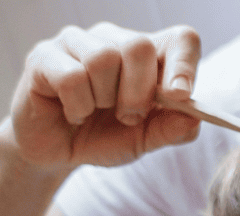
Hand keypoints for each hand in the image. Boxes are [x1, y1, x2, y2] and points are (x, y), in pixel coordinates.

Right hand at [0, 22, 202, 170]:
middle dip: (138, 92)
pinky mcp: (44, 55)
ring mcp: (77, 42)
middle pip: (139, 46)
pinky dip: (77, 106)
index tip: (181, 95)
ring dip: (103, 99)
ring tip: (94, 111)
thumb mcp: (141, 141)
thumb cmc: (101, 137)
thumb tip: (194, 119)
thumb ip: (169, 129)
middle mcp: (113, 38)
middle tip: (127, 116)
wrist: (55, 153)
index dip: (185, 64)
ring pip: (104, 58)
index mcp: (146, 55)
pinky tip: (72, 113)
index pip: (180, 39)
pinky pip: (72, 76)